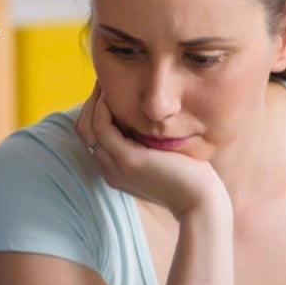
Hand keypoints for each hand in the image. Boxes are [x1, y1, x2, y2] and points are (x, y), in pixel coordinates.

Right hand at [76, 85, 225, 219]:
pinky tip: (114, 93)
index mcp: (116, 169)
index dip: (95, 110)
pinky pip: (102, 128)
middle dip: (90, 102)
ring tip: (105, 81)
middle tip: (104, 80)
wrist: (202, 203)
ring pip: (87, 127)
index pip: (91, 135)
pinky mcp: (128, 161)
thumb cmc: (191, 179)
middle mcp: (110, 169)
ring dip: (94, 100)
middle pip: (84, 129)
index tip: (108, 89)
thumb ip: (152, 142)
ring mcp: (116, 166)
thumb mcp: (165, 156)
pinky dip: (104, 108)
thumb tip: (156, 118)